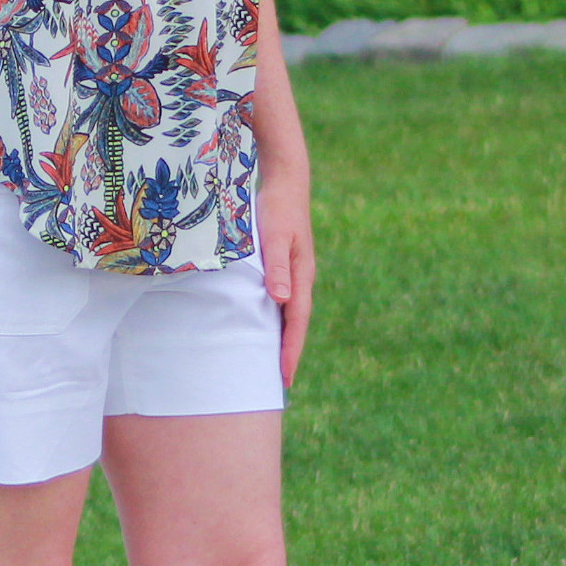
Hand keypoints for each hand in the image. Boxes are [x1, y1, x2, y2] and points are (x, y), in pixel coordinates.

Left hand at [255, 167, 315, 388]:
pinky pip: (280, 302)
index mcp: (301, 277)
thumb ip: (276, 268)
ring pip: (288, 315)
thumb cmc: (277, 208)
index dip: (291, 350)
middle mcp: (300, 280)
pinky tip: (263, 328)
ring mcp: (293, 275)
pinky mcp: (283, 268)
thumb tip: (282, 300)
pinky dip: (274, 320)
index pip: (297, 322)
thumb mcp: (274, 236)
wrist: (286, 182)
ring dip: (281, 339)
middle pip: (295, 325)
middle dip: (288, 353)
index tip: (285, 376)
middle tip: (279, 383)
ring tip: (271, 364)